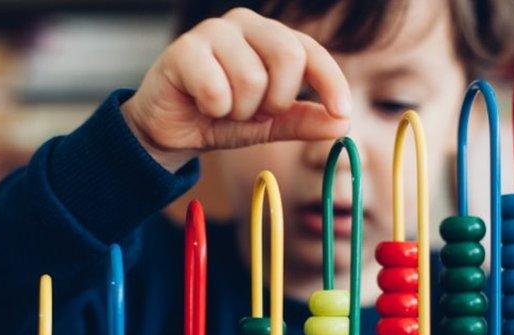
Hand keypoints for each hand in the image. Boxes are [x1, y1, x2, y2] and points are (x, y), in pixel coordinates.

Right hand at [120, 7, 350, 171]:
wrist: (170, 130)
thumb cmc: (219, 118)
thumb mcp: (269, 125)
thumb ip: (303, 121)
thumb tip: (342, 123)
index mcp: (271, 37)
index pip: (311, 52)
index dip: (331, 82)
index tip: (343, 112)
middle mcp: (246, 24)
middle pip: (288, 56)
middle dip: (276, 100)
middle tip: (256, 113)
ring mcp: (214, 31)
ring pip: (252, 78)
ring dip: (240, 110)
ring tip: (224, 109)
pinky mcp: (184, 48)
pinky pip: (217, 89)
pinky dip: (214, 109)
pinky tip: (201, 104)